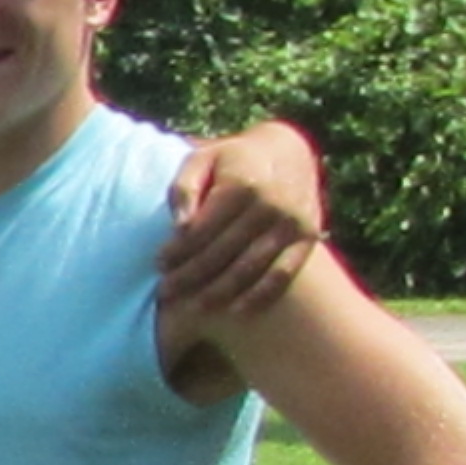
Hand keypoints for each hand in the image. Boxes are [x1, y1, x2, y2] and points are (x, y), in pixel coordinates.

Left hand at [158, 123, 324, 330]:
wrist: (286, 152)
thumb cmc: (231, 160)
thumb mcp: (202, 159)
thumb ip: (184, 187)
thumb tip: (179, 226)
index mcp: (242, 187)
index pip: (202, 230)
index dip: (177, 251)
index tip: (157, 264)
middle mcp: (271, 206)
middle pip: (223, 252)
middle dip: (191, 276)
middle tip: (165, 292)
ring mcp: (291, 223)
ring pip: (250, 267)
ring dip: (219, 292)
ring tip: (192, 308)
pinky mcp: (308, 237)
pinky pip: (284, 273)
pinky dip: (261, 295)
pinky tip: (237, 312)